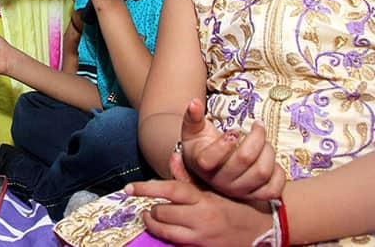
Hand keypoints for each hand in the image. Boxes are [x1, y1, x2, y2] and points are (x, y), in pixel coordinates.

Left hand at [127, 152, 272, 245]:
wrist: (263, 229)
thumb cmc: (233, 204)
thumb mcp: (212, 187)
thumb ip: (188, 174)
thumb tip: (172, 154)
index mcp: (202, 198)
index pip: (169, 190)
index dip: (145, 189)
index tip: (128, 188)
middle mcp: (201, 218)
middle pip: (162, 212)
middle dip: (151, 209)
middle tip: (149, 206)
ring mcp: (201, 237)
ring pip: (165, 230)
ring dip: (154, 223)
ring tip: (152, 217)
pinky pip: (175, 242)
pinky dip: (166, 235)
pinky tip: (166, 229)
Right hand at [181, 99, 285, 199]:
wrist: (208, 167)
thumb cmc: (201, 144)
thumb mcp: (194, 129)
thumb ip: (193, 115)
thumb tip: (194, 102)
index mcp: (202, 164)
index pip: (210, 159)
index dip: (224, 144)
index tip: (233, 131)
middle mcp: (219, 181)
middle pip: (244, 159)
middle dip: (257, 137)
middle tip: (258, 126)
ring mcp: (237, 191)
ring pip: (262, 172)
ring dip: (268, 151)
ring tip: (264, 141)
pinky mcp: (254, 197)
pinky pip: (274, 189)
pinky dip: (278, 173)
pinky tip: (271, 161)